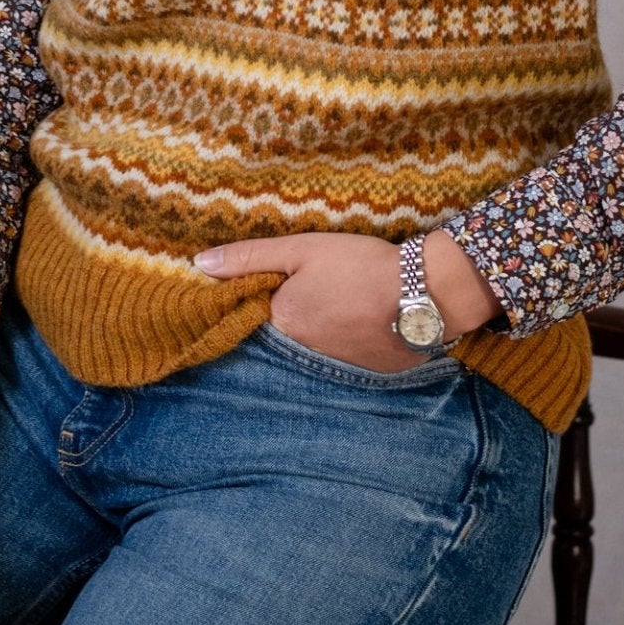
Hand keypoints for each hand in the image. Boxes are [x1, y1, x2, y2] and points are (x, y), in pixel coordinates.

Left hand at [194, 229, 501, 369]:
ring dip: (319, 332)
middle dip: (291, 317)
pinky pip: (342, 361)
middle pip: (284, 334)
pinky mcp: (365, 375)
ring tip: (339, 306)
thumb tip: (199, 264)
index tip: (272, 283)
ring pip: (313, 348)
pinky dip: (346, 344)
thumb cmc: (358, 265)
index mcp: (281, 321)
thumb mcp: (300, 249)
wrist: (424, 294)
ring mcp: (334, 369)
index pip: (254, 315)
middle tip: (316, 292)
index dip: (261, 297)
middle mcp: (301, 354)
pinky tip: (360, 324)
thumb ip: (249, 257)